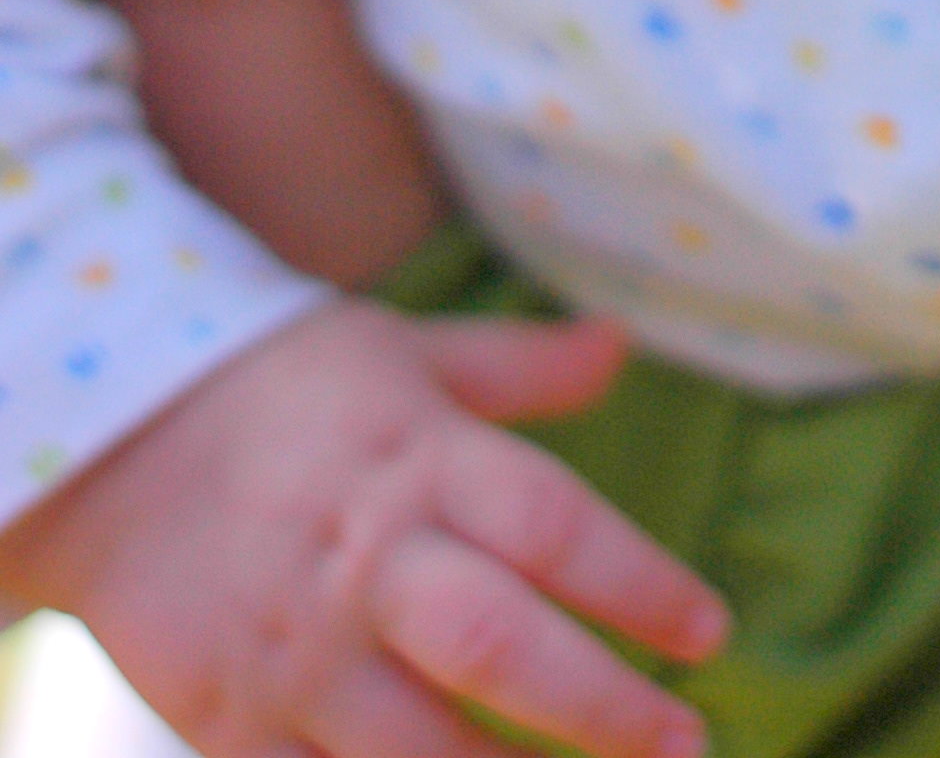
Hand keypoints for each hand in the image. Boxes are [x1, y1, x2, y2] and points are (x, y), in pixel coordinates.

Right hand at [0, 295, 729, 757]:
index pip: (557, 528)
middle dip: (603, 709)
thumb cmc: (288, 389)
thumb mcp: (408, 354)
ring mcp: (299, 651)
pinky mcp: (236, 722)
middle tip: (689, 744)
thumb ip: (520, 368)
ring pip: (421, 752)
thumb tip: (620, 343)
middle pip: (501, 646)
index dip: (642, 585)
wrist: (110, 442)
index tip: (708, 633)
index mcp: (422, 458)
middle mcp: (368, 558)